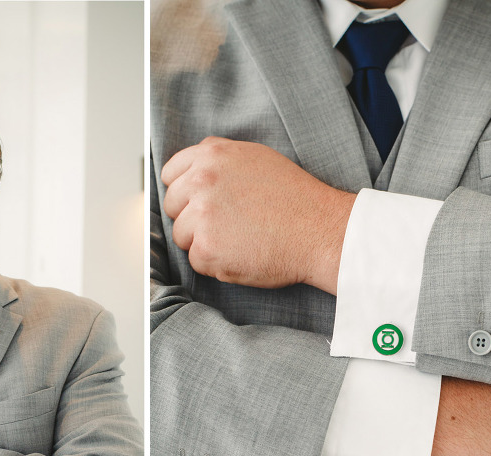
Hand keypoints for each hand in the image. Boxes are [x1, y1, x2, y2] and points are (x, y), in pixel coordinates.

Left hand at [161, 136, 355, 292]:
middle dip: (191, 218)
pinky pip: (195, 261)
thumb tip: (192, 167)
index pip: (171, 174)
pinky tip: (241, 254)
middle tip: (226, 225)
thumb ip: (219, 159)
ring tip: (238, 239)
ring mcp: (201, 215)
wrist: (320, 231)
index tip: (197, 203)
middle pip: (172, 206)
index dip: (183, 192)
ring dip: (203, 242)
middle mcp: (201, 181)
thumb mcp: (255, 158)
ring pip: (181, 236)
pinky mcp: (206, 248)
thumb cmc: (294, 199)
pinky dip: (214, 263)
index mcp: (211, 156)